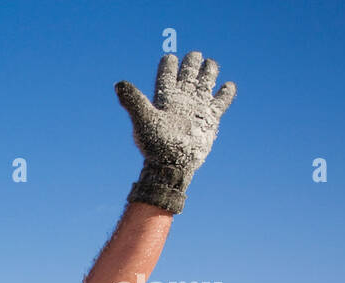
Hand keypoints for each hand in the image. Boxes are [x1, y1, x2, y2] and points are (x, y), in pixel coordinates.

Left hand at [115, 52, 235, 213]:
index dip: (169, 64)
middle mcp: (181, 99)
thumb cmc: (155, 145)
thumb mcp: (143, 120)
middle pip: (189, 72)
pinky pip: (221, 101)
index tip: (170, 58)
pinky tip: (227, 86)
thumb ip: (133, 100)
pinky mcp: (211, 118)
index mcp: (165, 97)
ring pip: (206, 82)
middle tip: (194, 56)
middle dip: (192, 62)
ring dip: (209, 71)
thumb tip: (118, 84)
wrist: (172, 165)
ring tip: (210, 65)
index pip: (167, 73)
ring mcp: (197, 107)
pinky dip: (226, 92)